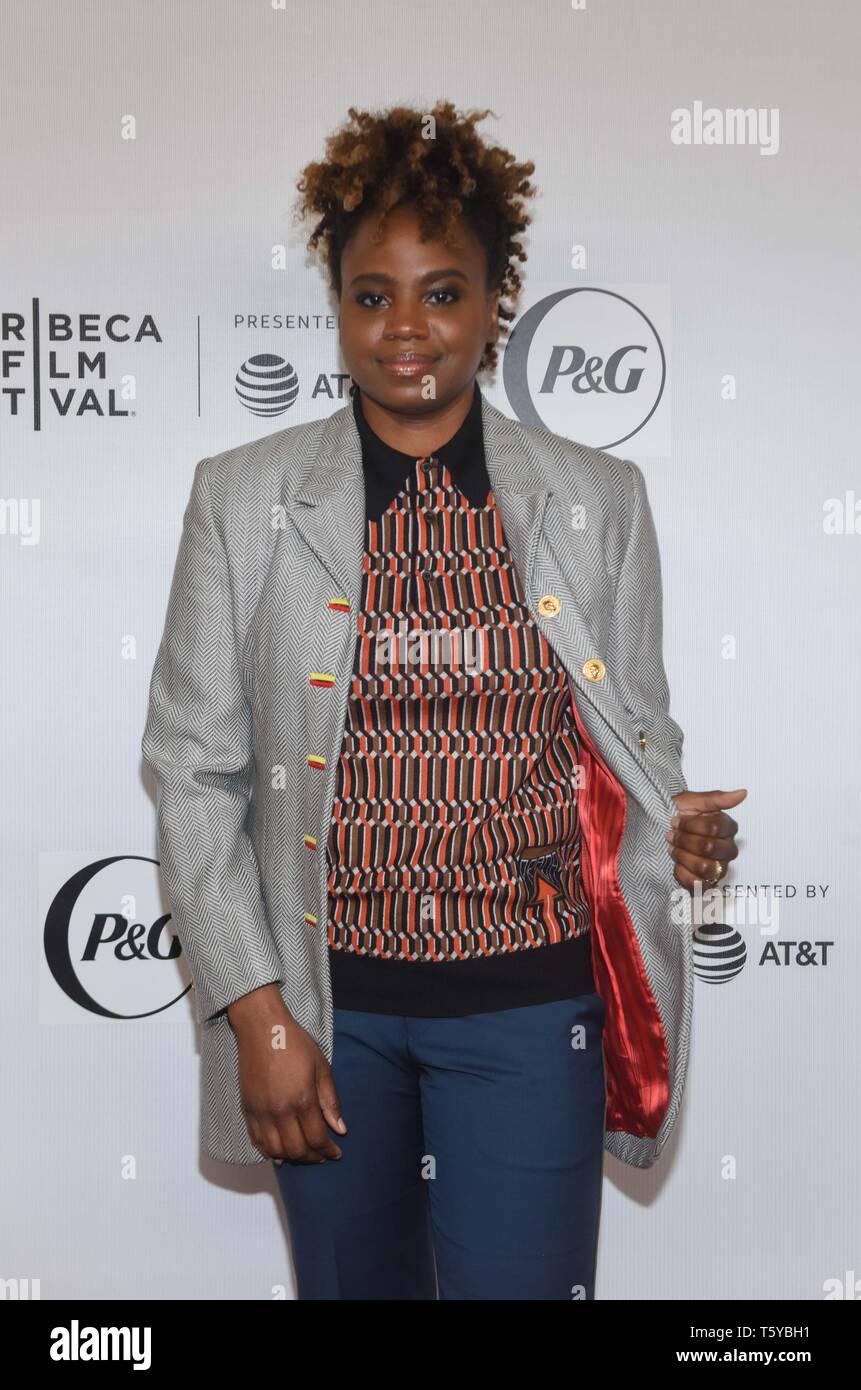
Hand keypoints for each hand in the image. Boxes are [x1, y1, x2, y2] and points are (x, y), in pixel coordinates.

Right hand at [227, 985, 346, 1163]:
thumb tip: (340, 1129)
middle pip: (297, 1149)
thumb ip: (330, 1101)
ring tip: (303, 1154)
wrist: (263, 1029)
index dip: (328, 1150)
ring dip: (291, 1158)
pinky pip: (257, 1140)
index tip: (336, 1153)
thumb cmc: (295, 1044)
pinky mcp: (248, 1109)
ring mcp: (261, 1112)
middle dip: (313, 1158)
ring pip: (275, 1150)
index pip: (317, 1138)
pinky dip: (269, 1151)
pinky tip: (280, 1151)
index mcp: (302, 1099)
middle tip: (322, 1155)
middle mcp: (280, 1110)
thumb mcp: (322, 1068)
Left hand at [665, 788, 746, 892]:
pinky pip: (696, 884)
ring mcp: (719, 868)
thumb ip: (718, 798)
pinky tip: (676, 863)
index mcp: (727, 828)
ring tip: (674, 848)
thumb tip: (742, 793)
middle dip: (684, 840)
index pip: (715, 827)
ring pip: (704, 867)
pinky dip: (681, 873)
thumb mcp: (692, 801)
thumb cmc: (677, 815)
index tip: (677, 820)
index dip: (691, 824)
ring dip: (683, 856)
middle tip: (673, 834)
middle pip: (709, 847)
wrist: (658, 831)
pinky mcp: (706, 884)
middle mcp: (727, 849)